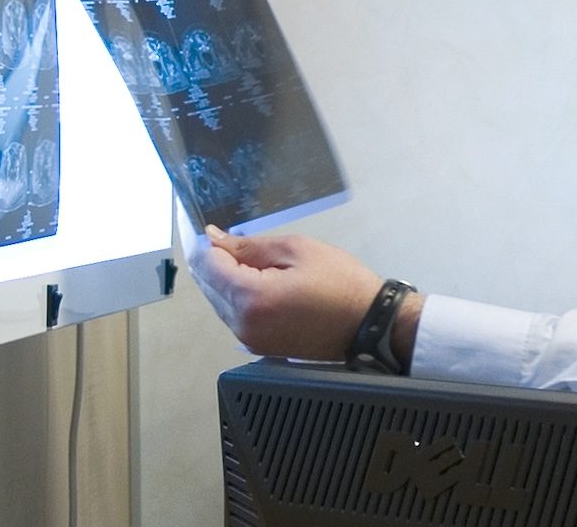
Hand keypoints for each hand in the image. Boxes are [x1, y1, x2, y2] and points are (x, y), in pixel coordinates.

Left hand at [189, 225, 422, 362]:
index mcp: (250, 298)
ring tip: (261, 264)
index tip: (216, 229)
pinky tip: (264, 285)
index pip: (207, 266)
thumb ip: (249, 245)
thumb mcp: (296, 249)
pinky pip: (235, 316)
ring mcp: (248, 340)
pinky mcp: (258, 346)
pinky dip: (240, 297)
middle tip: (243, 244)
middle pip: (208, 286)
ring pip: (219, 302)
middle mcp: (241, 325)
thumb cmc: (339, 281)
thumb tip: (213, 239)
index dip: (209, 244)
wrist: (368, 324)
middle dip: (218, 262)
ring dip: (228, 280)